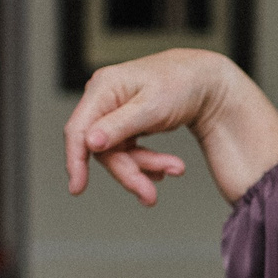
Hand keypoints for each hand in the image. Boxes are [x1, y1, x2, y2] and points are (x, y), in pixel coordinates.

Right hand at [63, 48, 277, 205]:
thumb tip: (90, 142)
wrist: (203, 80)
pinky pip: (129, 152)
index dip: (75, 160)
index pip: (78, 130)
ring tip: (175, 169)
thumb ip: (119, 126)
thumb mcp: (152, 107)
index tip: (77, 188)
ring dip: (145, 168)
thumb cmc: (179, 85)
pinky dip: (147, 163)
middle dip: (128, 173)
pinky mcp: (125, 125)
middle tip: (150, 197)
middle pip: (102, 149)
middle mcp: (103, 100)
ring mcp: (113, 113)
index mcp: (102, 89)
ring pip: (118, 154)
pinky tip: (167, 169)